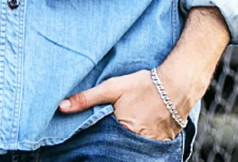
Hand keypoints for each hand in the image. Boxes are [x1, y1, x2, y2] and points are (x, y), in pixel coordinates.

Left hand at [58, 69, 186, 141]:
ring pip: (130, 152)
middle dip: (108, 148)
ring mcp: (149, 147)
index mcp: (120, 130)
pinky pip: (145, 152)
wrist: (176, 86)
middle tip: (104, 140)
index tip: (85, 146)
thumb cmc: (143, 85)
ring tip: (119, 138)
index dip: (94, 145)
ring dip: (123, 147)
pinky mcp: (160, 147)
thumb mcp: (113, 88)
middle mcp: (135, 143)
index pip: (100, 146)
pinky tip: (135, 138)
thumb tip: (61, 107)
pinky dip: (138, 147)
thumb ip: (87, 98)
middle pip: (115, 151)